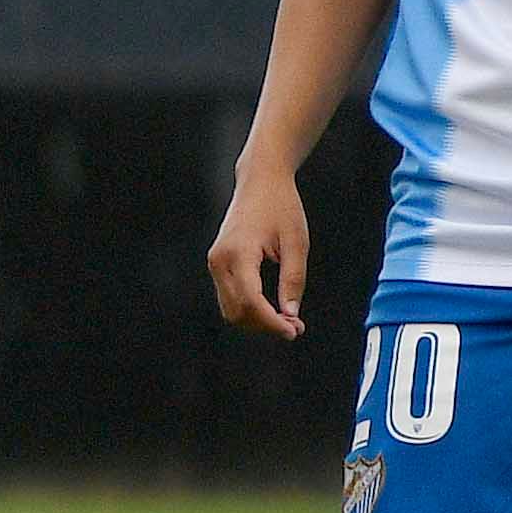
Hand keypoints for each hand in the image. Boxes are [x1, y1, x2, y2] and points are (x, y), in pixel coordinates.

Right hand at [207, 158, 310, 336]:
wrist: (260, 181)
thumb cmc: (281, 207)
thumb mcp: (296, 243)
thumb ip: (293, 280)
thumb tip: (290, 314)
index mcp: (239, 253)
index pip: (251, 300)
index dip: (272, 322)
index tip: (294, 331)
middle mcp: (219, 260)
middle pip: (237, 311)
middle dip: (265, 325)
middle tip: (296, 327)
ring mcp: (214, 262)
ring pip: (230, 308)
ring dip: (257, 320)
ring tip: (287, 319)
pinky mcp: (217, 263)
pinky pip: (229, 297)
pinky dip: (249, 308)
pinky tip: (272, 308)